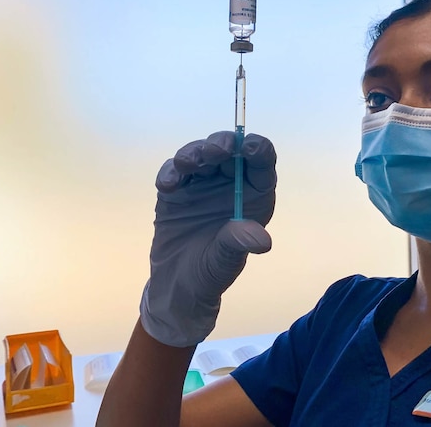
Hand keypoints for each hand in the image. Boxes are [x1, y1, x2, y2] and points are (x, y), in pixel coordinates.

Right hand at [139, 131, 275, 346]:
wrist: (177, 285)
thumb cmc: (212, 272)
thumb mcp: (227, 261)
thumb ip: (239, 243)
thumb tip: (262, 239)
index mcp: (253, 195)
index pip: (261, 162)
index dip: (256, 149)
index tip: (248, 146)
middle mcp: (230, 183)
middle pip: (230, 152)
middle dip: (222, 145)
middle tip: (214, 151)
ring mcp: (202, 183)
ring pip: (201, 155)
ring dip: (194, 153)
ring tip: (188, 164)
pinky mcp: (176, 188)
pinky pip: (174, 171)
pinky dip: (170, 172)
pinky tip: (168, 185)